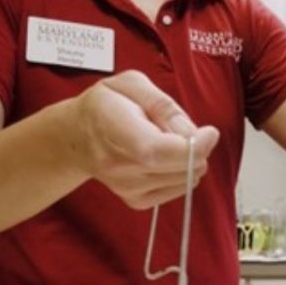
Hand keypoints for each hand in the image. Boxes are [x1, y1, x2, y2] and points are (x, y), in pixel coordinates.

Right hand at [70, 70, 219, 209]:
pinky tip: (164, 157)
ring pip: (184, 179)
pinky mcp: (136, 200)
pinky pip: (179, 189)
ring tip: (164, 140)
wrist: (76, 136)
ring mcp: (126, 187)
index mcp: (111, 127)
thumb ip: (165, 106)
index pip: (155, 150)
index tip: (210, 132)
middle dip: (196, 148)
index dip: (190, 146)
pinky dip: (181, 172)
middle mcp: (116, 164)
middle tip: (184, 129)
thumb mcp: (131, 84)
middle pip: (176, 168)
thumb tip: (194, 134)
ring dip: (188, 159)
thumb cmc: (105, 106)